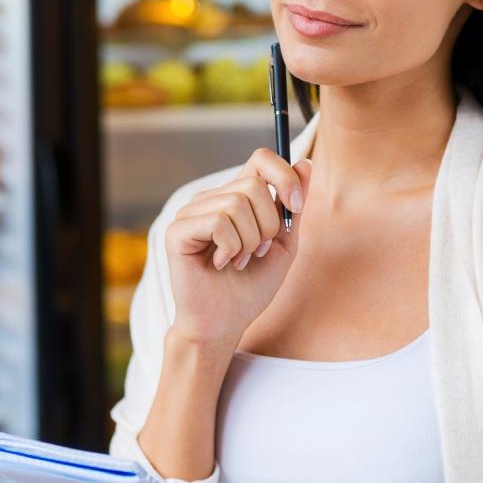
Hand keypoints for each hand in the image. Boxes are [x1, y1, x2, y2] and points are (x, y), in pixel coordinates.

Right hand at [164, 148, 312, 347]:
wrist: (225, 323)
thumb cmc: (250, 287)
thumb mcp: (283, 244)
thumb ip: (292, 207)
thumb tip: (306, 165)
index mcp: (235, 197)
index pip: (261, 159)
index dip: (284, 177)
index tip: (296, 209)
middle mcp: (210, 199)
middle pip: (254, 186)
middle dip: (268, 225)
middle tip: (256, 252)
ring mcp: (190, 213)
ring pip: (236, 204)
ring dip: (248, 241)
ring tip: (238, 260)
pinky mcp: (177, 232)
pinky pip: (217, 222)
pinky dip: (230, 248)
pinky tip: (221, 264)